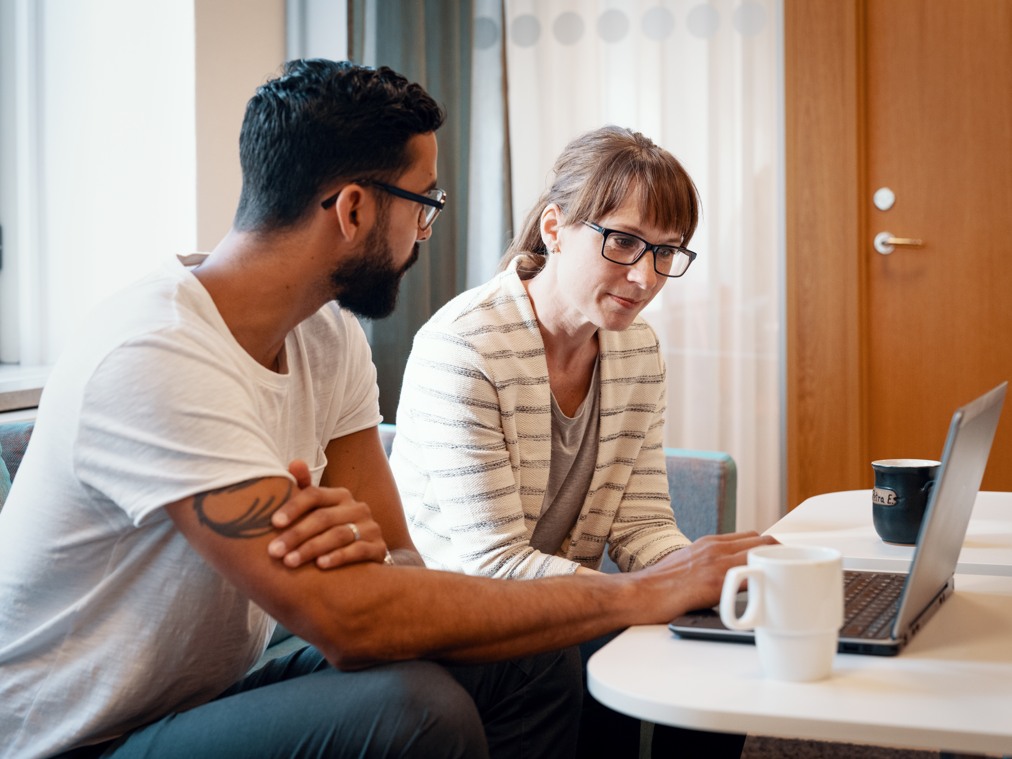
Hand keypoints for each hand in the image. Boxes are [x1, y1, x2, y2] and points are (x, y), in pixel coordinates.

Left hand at [267, 460, 389, 568]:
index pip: (314, 495)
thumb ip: (304, 488)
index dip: (293, 507)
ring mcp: (370, 527)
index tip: (273, 523)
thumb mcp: (317, 511)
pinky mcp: (378, 548)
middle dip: (296, 535)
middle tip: (274, 551)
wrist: (365, 554)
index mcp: (340, 495)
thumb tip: (295, 462)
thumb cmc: (331, 531)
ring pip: (339, 535)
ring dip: (312, 548)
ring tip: (290, 562)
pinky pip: (358, 551)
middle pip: (324, 518)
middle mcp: (358, 507)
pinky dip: (338, 557)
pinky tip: (320, 566)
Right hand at [638, 531, 778, 620]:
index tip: (781, 562)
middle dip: (781, 555)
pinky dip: (766, 583)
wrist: (638, 593)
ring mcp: (716, 563)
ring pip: (762, 553)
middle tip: (791, 573)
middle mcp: (715, 548)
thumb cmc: (659, 586)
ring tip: (789, 584)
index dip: (771, 549)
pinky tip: (772, 596)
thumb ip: (709, 565)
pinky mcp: (715, 581)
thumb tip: (728, 579)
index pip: (752, 537)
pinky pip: (752, 575)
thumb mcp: (687, 565)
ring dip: (778, 566)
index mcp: (709, 543)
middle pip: (764, 541)